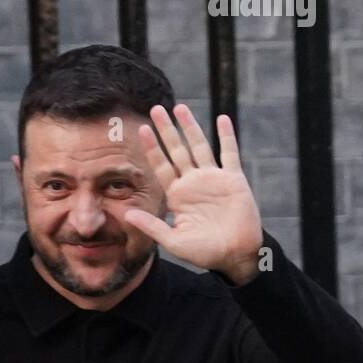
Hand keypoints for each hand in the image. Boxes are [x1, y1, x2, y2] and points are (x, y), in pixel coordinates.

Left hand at [124, 104, 262, 284]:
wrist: (235, 254)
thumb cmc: (205, 252)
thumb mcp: (174, 241)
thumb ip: (152, 226)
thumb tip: (127, 215)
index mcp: (177, 196)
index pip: (161, 166)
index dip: (153, 148)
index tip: (142, 130)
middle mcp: (193, 183)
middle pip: (177, 150)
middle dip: (167, 130)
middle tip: (156, 108)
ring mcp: (213, 179)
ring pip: (199, 146)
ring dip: (190, 127)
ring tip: (180, 108)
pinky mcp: (233, 179)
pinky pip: (230, 153)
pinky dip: (226, 136)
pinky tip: (222, 119)